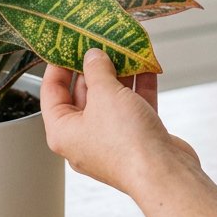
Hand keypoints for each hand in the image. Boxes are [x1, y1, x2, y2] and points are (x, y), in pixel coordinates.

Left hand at [41, 49, 199, 196]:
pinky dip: (139, 87)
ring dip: (120, 74)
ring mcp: (112, 140)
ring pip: (112, 99)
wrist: (164, 173)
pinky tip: (146, 67)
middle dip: (95, 67)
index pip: (51, 92)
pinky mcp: (137, 139)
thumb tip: (93, 56)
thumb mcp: (105, 94)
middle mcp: (84, 138)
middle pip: (84, 94)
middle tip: (100, 43)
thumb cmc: (127, 144)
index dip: (58, 66)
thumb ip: (97, 69)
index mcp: (63, 132)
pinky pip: (133, 107)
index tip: (66, 45)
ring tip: (126, 50)